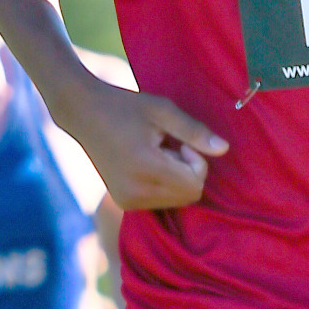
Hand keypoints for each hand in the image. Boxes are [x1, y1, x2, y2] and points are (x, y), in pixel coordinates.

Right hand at [65, 82, 227, 210]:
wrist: (83, 113)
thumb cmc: (126, 106)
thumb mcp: (163, 110)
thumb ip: (195, 131)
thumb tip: (224, 149)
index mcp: (146, 168)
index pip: (194, 184)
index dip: (196, 161)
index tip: (180, 141)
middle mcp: (135, 191)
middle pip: (188, 195)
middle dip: (188, 171)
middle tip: (168, 146)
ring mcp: (127, 200)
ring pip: (176, 201)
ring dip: (176, 178)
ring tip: (156, 152)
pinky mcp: (123, 202)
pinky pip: (160, 201)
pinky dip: (164, 184)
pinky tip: (147, 163)